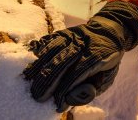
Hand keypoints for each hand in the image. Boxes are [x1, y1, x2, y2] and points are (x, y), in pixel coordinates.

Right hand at [23, 1, 137, 111]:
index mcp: (97, 56)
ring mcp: (72, 36)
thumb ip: (91, 89)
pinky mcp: (63, 31)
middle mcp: (83, 44)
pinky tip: (32, 61)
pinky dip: (39, 50)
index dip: (66, 91)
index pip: (77, 75)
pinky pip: (48, 40)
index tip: (58, 105)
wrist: (109, 31)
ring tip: (29, 80)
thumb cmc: (106, 60)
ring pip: (52, 50)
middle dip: (48, 81)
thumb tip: (69, 99)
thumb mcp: (107, 77)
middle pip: (61, 62)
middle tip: (38, 97)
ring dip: (38, 66)